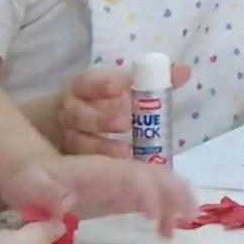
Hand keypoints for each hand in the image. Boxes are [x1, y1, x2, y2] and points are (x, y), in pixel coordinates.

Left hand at [0, 153, 194, 237]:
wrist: (27, 170)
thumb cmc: (27, 177)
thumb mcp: (31, 183)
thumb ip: (48, 191)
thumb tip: (64, 200)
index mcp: (98, 169)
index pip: (130, 176)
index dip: (146, 191)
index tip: (156, 214)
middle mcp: (115, 173)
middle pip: (153, 176)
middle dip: (174, 193)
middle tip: (190, 215)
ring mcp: (119, 184)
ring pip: (156, 187)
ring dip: (175, 202)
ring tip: (185, 224)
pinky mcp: (119, 196)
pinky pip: (148, 200)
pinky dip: (163, 213)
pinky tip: (166, 231)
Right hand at [52, 60, 189, 157]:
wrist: (59, 125)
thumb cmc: (97, 102)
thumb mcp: (116, 87)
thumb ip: (149, 81)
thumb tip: (184, 71)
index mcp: (84, 88)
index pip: (89, 83)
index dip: (102, 84)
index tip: (119, 87)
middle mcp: (72, 110)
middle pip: (81, 113)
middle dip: (102, 118)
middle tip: (124, 123)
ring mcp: (69, 135)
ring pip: (80, 140)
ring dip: (102, 146)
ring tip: (124, 152)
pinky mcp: (72, 157)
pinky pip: (83, 163)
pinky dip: (100, 165)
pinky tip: (117, 172)